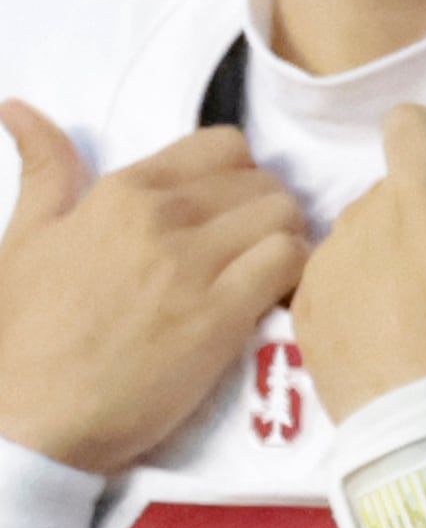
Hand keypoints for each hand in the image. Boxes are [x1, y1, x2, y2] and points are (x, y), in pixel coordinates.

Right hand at [0, 103, 307, 473]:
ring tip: (264, 275)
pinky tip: (273, 299)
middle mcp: (161, 218)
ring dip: (287, 241)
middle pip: (264, 181)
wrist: (26, 420)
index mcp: (121, 193)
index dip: (239, 177)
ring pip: (287, 216)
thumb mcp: (22, 239)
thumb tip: (17, 106)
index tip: (228, 214)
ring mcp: (193, 266)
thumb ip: (43, 170)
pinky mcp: (221, 316)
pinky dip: (296, 276)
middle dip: (267, 212)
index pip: (223, 146)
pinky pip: (293, 263)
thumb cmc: (24, 335)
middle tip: (250, 251)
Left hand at [292, 100, 425, 418]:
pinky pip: (334, 278)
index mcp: (416, 198)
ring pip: (362, 232)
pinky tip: (394, 330)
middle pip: (393, 186)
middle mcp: (357, 221)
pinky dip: (363, 287)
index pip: (410, 122)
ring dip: (394, 246)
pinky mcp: (305, 316)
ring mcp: (324, 270)